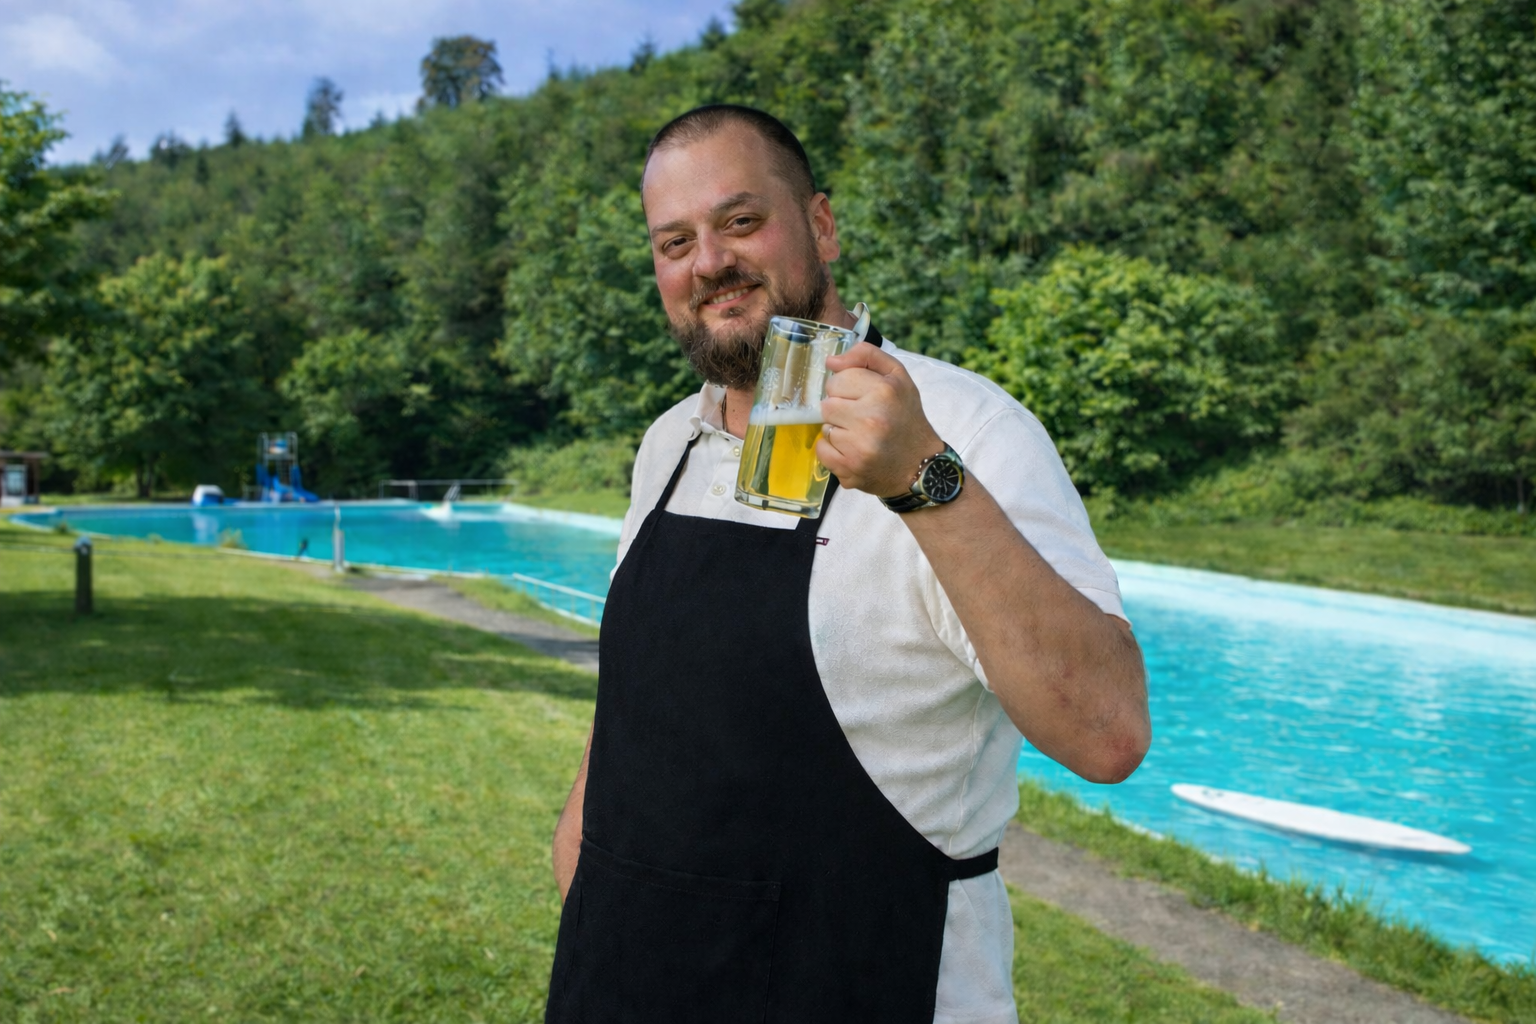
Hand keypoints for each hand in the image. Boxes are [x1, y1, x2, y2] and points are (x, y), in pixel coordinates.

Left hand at [817, 342, 944, 496]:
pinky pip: (821, 450)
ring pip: (825, 427)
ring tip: (860, 435)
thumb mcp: (898, 377)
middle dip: (841, 409)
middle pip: (827, 404)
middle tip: (862, 418)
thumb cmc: (907, 417)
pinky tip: (853, 450)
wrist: (920, 465)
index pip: (837, 380)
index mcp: (883, 392)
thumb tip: (831, 361)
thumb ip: (867, 356)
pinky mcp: (849, 469)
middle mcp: (871, 419)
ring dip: (838, 430)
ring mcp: (859, 447)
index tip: (862, 398)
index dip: (847, 388)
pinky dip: (833, 450)